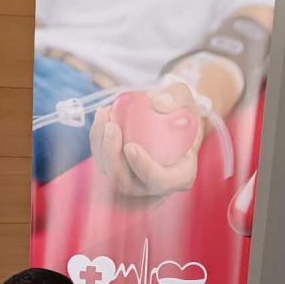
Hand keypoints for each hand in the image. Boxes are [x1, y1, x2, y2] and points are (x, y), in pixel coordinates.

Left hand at [89, 83, 204, 197]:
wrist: (169, 120)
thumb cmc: (180, 112)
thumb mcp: (187, 100)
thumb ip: (178, 96)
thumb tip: (158, 103)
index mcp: (179, 176)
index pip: (160, 181)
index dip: (143, 168)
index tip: (131, 146)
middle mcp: (155, 186)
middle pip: (127, 183)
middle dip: (112, 156)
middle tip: (111, 125)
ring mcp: (135, 184)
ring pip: (110, 175)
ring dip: (101, 147)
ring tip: (103, 114)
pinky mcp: (119, 174)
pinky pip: (103, 165)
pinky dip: (97, 143)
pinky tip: (101, 119)